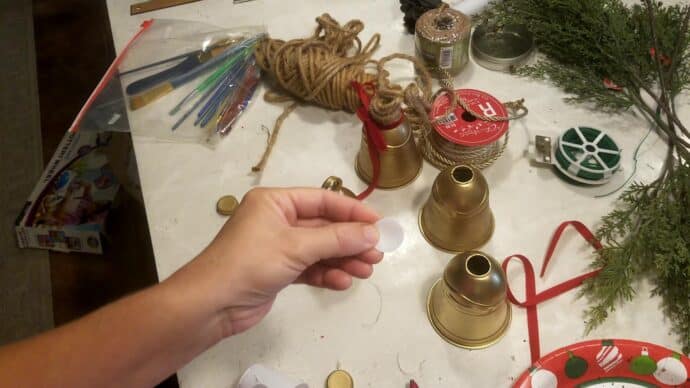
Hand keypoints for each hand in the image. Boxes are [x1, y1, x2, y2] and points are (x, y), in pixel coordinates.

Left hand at [172, 188, 382, 336]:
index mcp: (275, 202)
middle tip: (377, 253)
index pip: (322, 200)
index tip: (379, 223)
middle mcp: (277, 220)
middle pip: (323, 226)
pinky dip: (326, 273)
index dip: (352, 210)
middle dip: (350, 240)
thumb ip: (336, 239)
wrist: (212, 304)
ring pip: (319, 249)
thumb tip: (373, 233)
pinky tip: (343, 282)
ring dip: (343, 259)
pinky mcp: (278, 271)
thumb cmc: (250, 263)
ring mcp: (277, 247)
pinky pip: (309, 267)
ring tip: (367, 270)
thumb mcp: (296, 247)